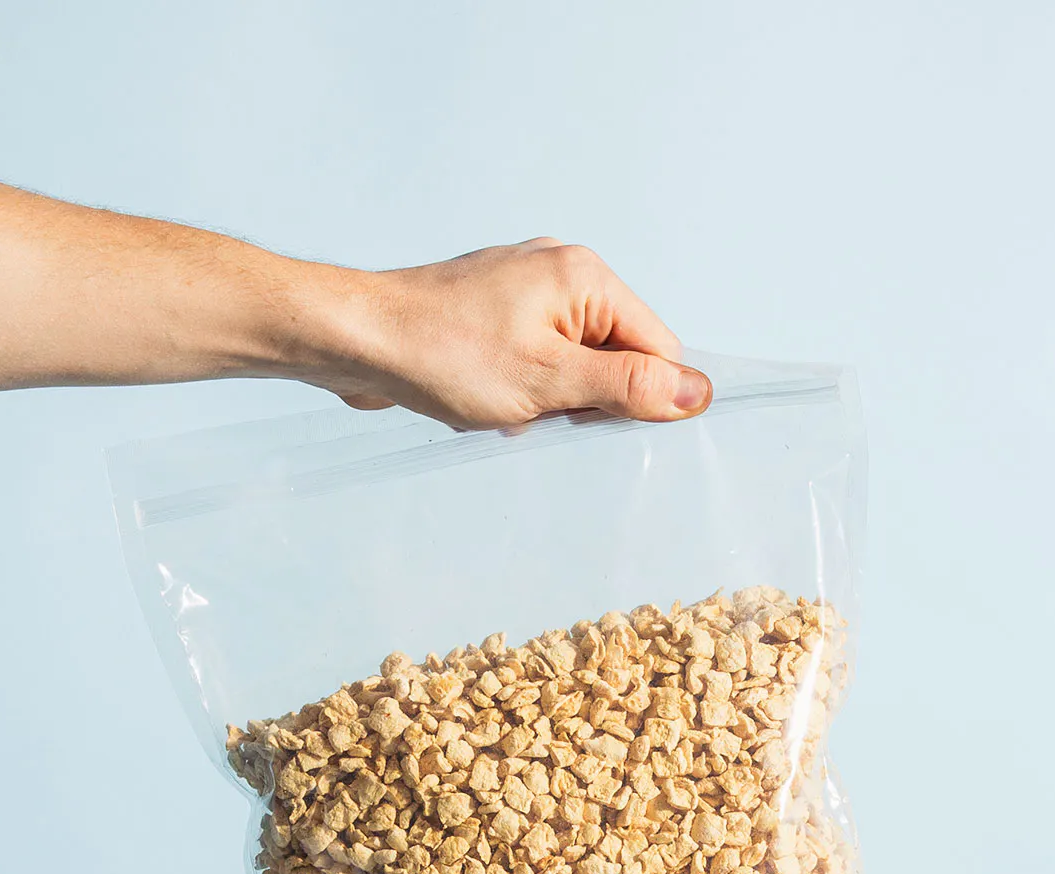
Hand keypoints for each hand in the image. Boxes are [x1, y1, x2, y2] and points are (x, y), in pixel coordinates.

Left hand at [291, 237, 710, 428]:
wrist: (357, 340)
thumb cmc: (443, 354)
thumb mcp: (549, 381)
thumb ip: (627, 387)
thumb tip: (697, 393)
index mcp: (584, 276)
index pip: (657, 347)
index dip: (639, 397)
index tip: (594, 421)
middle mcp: (560, 271)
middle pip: (618, 355)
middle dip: (587, 399)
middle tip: (541, 412)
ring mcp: (525, 289)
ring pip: (574, 365)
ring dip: (550, 401)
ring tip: (506, 402)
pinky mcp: (495, 312)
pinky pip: (536, 361)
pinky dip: (521, 391)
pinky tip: (488, 398)